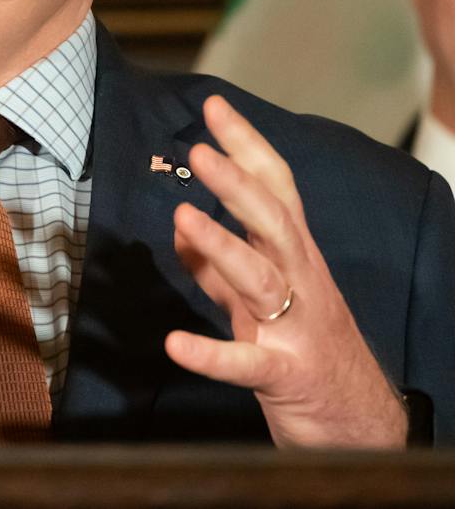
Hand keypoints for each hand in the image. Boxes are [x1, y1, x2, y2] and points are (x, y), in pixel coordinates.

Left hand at [164, 95, 406, 447]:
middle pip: (273, 223)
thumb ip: (216, 266)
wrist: (361, 428)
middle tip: (198, 149)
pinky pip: (247, 363)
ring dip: (222, 247)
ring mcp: (296, 329)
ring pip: (262, 279)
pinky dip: (211, 354)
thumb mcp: (257, 303)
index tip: (213, 108)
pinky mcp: (286, 376)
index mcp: (294, 260)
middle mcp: (301, 284)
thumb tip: (179, 224)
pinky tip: (176, 344)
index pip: (275, 190)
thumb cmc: (305, 352)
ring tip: (183, 216)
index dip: (246, 147)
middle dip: (238, 184)